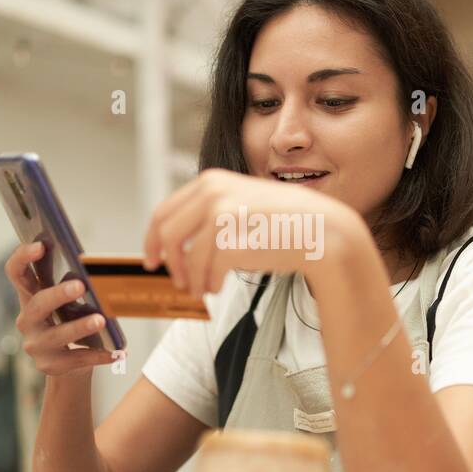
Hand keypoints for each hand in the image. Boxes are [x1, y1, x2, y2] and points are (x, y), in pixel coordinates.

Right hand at [4, 241, 115, 377]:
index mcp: (29, 297)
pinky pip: (77, 358)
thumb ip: (72, 287)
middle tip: (80, 285)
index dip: (23, 257)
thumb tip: (94, 271)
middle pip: (38, 304)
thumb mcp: (66, 304)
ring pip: (58, 335)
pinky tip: (116, 352)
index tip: (40, 245)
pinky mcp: (50, 365)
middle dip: (58, 294)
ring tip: (101, 320)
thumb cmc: (69, 323)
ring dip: (80, 326)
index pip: (16, 273)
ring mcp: (36, 344)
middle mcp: (27, 320)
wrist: (67, 365)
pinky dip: (98, 354)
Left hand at [142, 169, 358, 296]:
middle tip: (177, 280)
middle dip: (169, 262)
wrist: (320, 230)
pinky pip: (207, 272)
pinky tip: (216, 287)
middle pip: (167, 235)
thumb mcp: (243, 201)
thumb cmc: (285, 221)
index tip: (152, 259)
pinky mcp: (233, 242)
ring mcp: (222, 217)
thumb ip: (211, 212)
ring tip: (201, 289)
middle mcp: (212, 194)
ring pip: (188, 258)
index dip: (152, 239)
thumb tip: (177, 243)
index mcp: (211, 182)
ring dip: (191, 279)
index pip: (164, 211)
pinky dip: (208, 284)